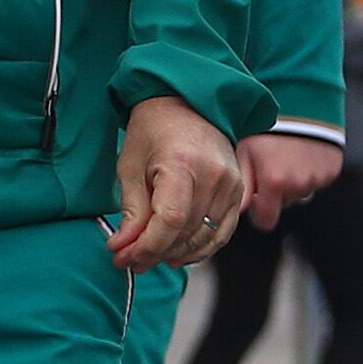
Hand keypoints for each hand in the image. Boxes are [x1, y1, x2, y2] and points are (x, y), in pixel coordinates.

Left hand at [111, 96, 243, 270]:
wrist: (187, 104)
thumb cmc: (154, 131)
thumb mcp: (131, 167)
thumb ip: (132, 211)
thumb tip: (124, 248)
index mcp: (183, 164)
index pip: (169, 223)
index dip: (146, 247)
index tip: (123, 256)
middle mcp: (214, 176)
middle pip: (187, 234)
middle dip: (154, 253)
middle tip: (129, 260)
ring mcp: (231, 184)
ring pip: (205, 238)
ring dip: (175, 254)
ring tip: (150, 257)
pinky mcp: (239, 191)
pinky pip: (223, 232)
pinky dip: (201, 248)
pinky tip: (179, 254)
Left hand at [237, 130, 343, 229]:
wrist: (303, 100)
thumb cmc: (268, 122)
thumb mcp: (245, 150)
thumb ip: (242, 184)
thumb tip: (237, 210)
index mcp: (275, 183)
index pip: (266, 221)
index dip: (260, 211)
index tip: (257, 198)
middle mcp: (298, 185)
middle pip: (284, 203)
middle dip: (277, 190)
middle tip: (270, 164)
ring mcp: (318, 178)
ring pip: (301, 190)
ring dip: (294, 179)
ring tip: (287, 154)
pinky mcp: (332, 170)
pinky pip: (317, 179)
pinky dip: (310, 170)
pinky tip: (302, 151)